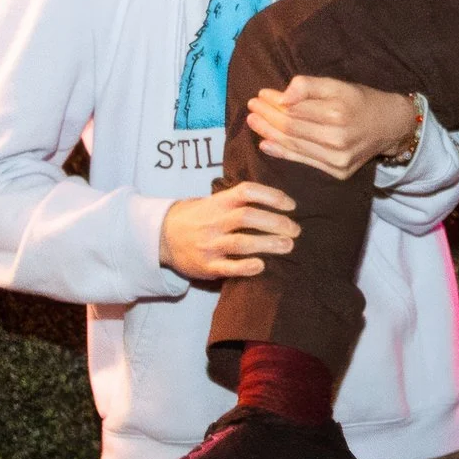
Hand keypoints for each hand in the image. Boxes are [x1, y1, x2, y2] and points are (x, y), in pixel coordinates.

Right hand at [158, 182, 298, 280]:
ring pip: (241, 243)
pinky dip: (245, 267)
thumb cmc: (198, 217)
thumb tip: (278, 200)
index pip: (247, 191)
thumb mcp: (213, 201)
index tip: (291, 205)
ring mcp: (209, 244)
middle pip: (248, 217)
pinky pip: (227, 267)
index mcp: (218, 202)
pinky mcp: (206, 266)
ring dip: (268, 244)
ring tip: (288, 245)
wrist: (163, 236)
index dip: (272, 196)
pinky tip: (262, 266)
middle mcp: (214, 221)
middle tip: (296, 230)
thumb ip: (239, 200)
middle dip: (276, 223)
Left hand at [248, 77, 418, 179]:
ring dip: (269, 133)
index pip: (294, 110)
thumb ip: (308, 86)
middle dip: (267, 117)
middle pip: (291, 129)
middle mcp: (337, 140)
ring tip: (254, 122)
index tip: (260, 95)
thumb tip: (281, 97)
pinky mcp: (339, 173)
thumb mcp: (338, 84)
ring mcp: (338, 160)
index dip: (273, 103)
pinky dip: (282, 153)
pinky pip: (304, 161)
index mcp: (337, 114)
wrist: (390, 126)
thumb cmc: (360, 101)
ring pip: (293, 146)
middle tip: (252, 107)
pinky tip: (266, 143)